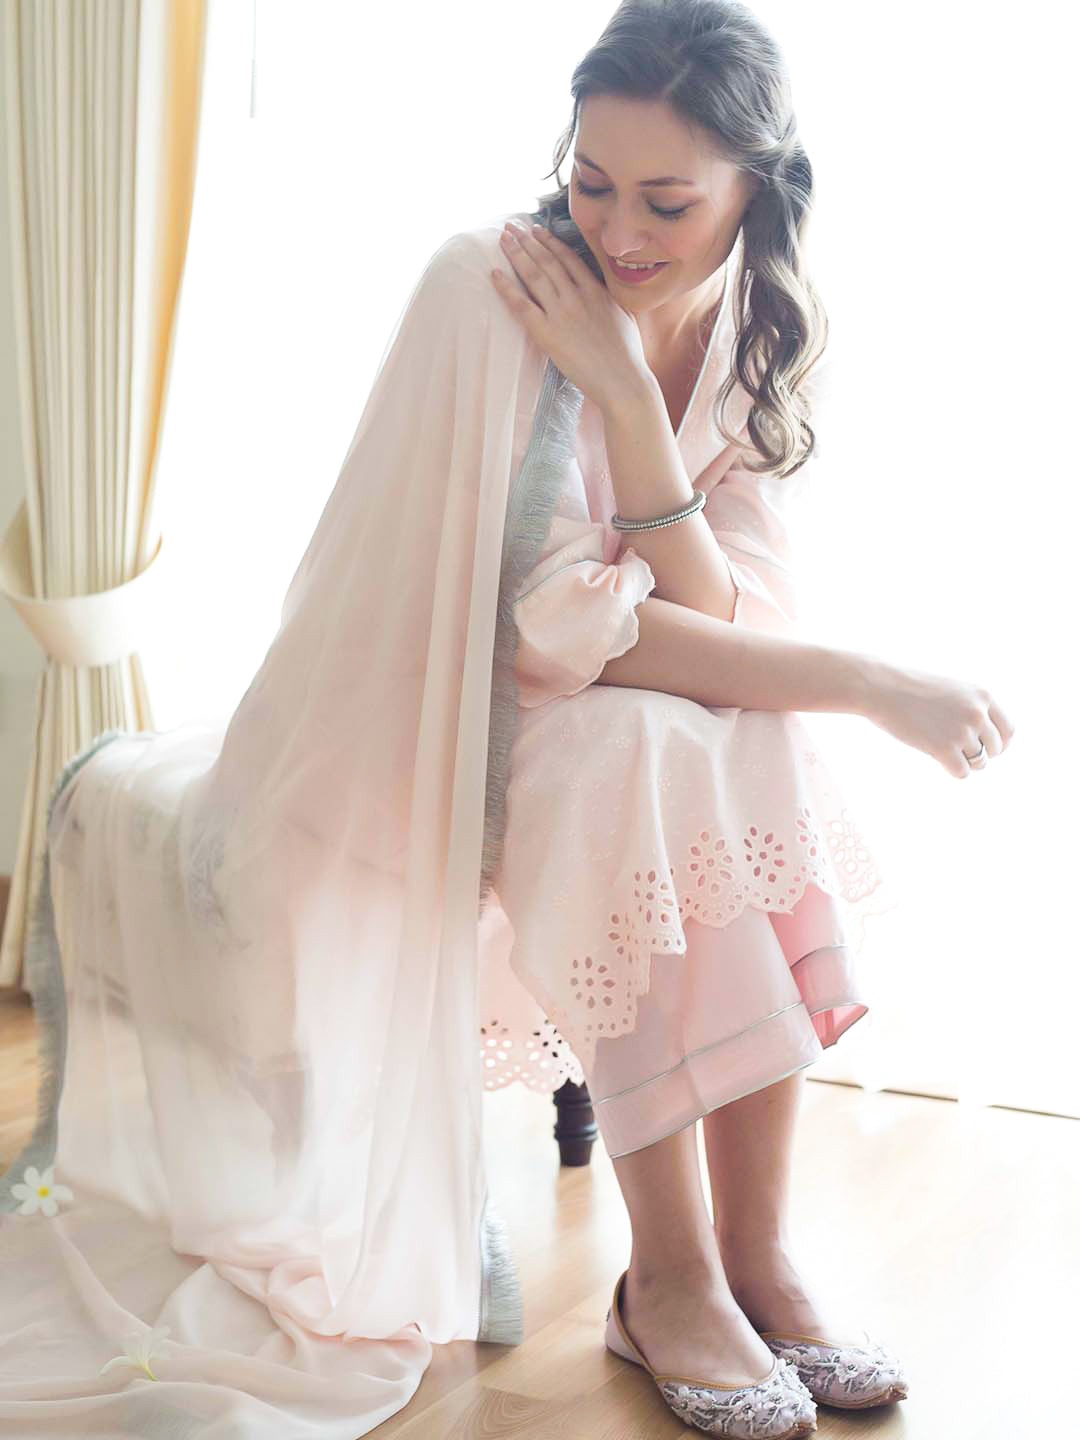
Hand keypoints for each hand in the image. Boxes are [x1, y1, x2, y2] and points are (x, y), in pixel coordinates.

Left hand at [491, 219, 651, 409]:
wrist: (623, 380)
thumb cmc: (627, 355)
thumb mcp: (624, 315)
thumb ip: (608, 298)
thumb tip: (602, 290)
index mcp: (596, 291)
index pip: (568, 258)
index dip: (550, 242)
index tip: (538, 229)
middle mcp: (576, 296)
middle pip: (547, 261)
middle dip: (528, 240)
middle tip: (512, 225)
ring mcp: (561, 313)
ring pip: (534, 275)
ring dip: (517, 253)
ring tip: (503, 238)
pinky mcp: (547, 333)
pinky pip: (522, 305)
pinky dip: (507, 288)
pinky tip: (495, 273)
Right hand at [863, 661, 1015, 778]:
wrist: (880, 687)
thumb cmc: (909, 688)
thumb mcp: (951, 690)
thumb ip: (971, 709)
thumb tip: (984, 741)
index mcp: (982, 696)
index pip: (1008, 729)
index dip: (999, 743)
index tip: (987, 748)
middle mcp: (978, 713)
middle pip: (995, 749)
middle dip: (980, 753)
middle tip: (958, 749)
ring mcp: (962, 732)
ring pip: (979, 762)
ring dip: (963, 761)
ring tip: (942, 749)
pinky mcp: (944, 749)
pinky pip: (962, 772)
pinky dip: (952, 769)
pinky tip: (936, 757)